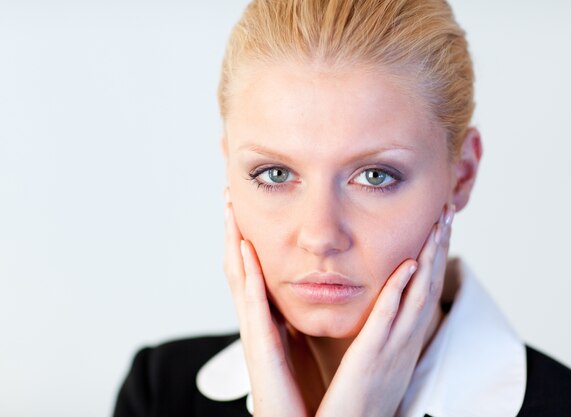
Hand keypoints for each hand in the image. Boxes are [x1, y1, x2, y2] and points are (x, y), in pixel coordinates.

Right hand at [223, 196, 308, 416]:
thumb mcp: (301, 348)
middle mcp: (257, 323)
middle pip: (240, 268)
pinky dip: (247, 275)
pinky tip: (244, 248)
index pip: (254, 272)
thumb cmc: (301, 391)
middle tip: (228, 196)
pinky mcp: (260, 349)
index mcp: (269, 322)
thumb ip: (298, 321)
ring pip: (239, 279)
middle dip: (232, 233)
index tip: (246, 208)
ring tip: (230, 210)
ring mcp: (254, 334)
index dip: (246, 240)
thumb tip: (311, 295)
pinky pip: (252, 305)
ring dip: (232, 243)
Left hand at [316, 204, 454, 416]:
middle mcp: (405, 342)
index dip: (434, 258)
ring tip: (439, 225)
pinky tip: (409, 265)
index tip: (439, 225)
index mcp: (403, 341)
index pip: (423, 292)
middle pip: (429, 286)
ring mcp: (392, 350)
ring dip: (430, 259)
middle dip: (440, 248)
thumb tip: (373, 310)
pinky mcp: (371, 358)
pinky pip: (388, 320)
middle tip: (448, 212)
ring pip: (418, 297)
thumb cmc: (356, 403)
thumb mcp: (373, 364)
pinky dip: (400, 291)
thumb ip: (375, 335)